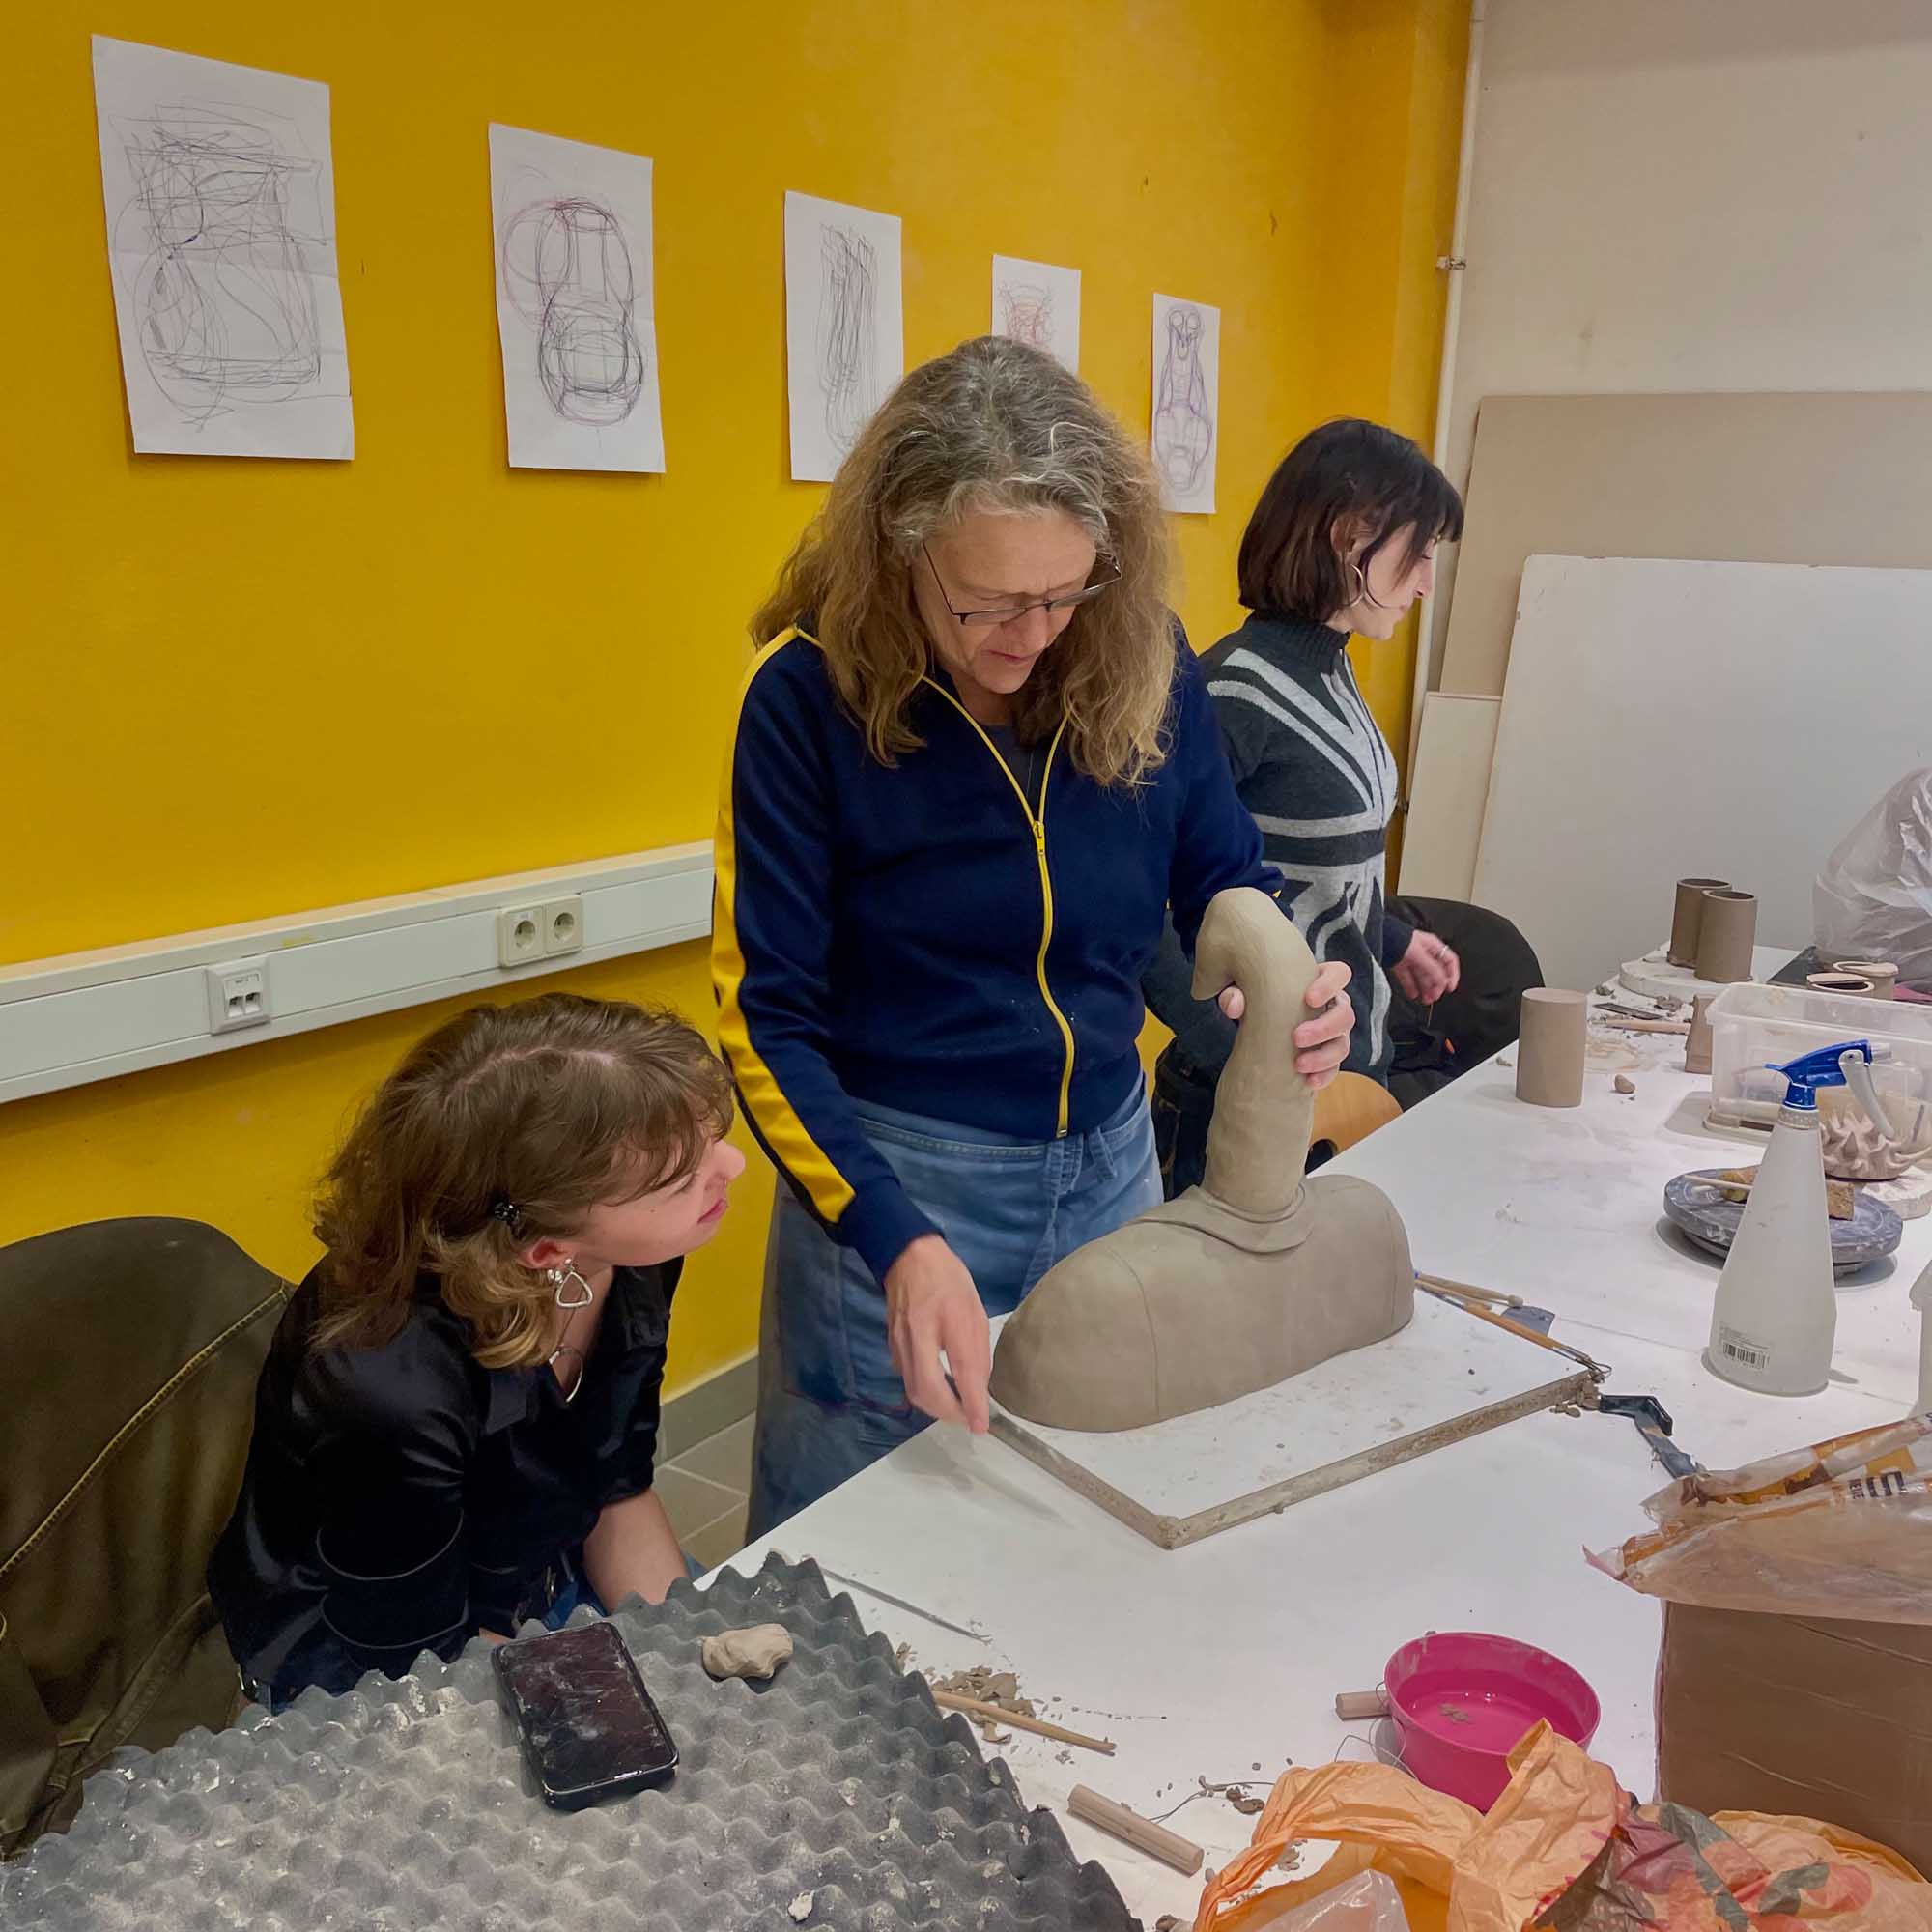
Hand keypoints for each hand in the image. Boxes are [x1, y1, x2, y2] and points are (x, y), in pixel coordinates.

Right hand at [884, 1235, 990, 1431]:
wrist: (908, 1257)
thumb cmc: (948, 1279)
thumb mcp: (974, 1309)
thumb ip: (977, 1349)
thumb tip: (979, 1386)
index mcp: (946, 1319)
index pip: (961, 1371)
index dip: (972, 1403)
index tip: (982, 1425)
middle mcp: (918, 1335)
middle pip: (928, 1391)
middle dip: (950, 1413)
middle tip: (970, 1419)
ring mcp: (900, 1342)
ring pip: (914, 1391)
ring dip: (936, 1408)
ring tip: (958, 1409)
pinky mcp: (891, 1346)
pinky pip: (908, 1379)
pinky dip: (925, 1393)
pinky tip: (940, 1390)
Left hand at [1217, 960, 1354, 1088]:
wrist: (1255, 1028)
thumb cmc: (1255, 998)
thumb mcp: (1243, 991)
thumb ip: (1235, 994)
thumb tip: (1234, 1006)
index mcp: (1319, 982)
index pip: (1339, 974)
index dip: (1330, 985)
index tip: (1309, 999)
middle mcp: (1333, 1007)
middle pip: (1345, 1014)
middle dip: (1324, 1028)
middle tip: (1296, 1038)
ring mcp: (1334, 1034)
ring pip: (1343, 1044)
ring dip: (1324, 1056)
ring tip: (1299, 1065)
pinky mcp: (1329, 1057)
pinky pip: (1335, 1068)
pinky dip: (1324, 1075)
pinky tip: (1308, 1081)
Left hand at [1392, 931, 1459, 1004]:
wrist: (1380, 937)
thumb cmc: (1399, 939)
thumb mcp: (1420, 955)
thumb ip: (1433, 969)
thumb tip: (1443, 982)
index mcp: (1432, 946)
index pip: (1449, 961)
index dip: (1452, 975)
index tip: (1450, 987)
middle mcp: (1423, 952)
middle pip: (1435, 972)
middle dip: (1437, 986)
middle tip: (1435, 996)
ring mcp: (1411, 958)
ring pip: (1422, 976)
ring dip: (1425, 989)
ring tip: (1425, 1000)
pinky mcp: (1399, 964)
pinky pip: (1408, 978)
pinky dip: (1411, 987)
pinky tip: (1413, 995)